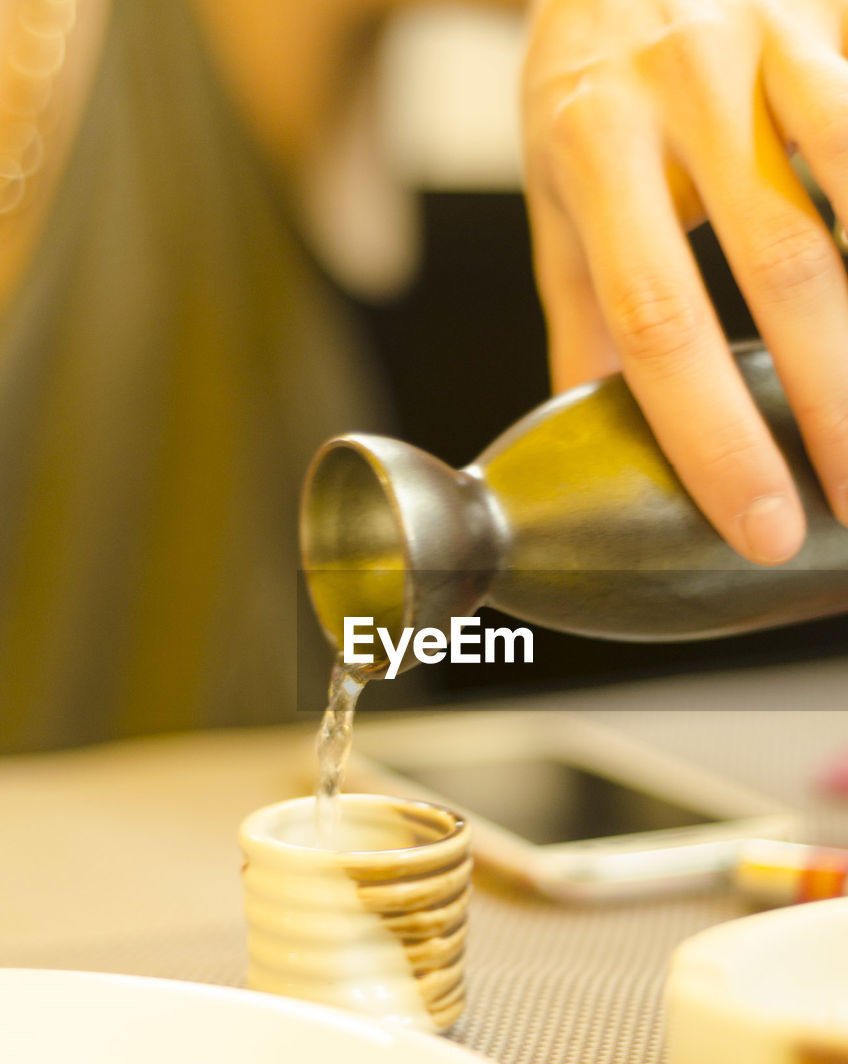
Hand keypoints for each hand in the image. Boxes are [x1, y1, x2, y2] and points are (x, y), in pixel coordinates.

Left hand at [523, 0, 847, 562]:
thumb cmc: (590, 79)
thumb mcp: (555, 190)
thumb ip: (581, 312)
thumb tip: (591, 435)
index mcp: (596, 148)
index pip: (658, 321)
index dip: (712, 436)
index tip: (761, 524)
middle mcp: (688, 88)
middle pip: (784, 267)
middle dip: (834, 402)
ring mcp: (775, 38)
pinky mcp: (832, 18)